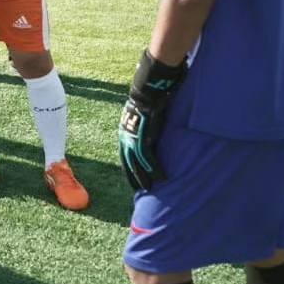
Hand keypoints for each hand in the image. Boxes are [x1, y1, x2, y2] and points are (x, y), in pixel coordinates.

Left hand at [116, 50, 185, 191]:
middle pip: (128, 163)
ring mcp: (134, 140)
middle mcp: (126, 139)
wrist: (146, 94)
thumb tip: (147, 131)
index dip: (129, 168)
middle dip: (134, 178)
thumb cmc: (145, 102)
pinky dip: (155, 169)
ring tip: (150, 189)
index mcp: (124, 133)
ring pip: (138, 165)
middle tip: (140, 190)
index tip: (133, 178)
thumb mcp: (139, 116)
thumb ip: (140, 126)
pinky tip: (160, 178)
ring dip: (145, 178)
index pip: (124, 156)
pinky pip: (149, 158)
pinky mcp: (144, 139)